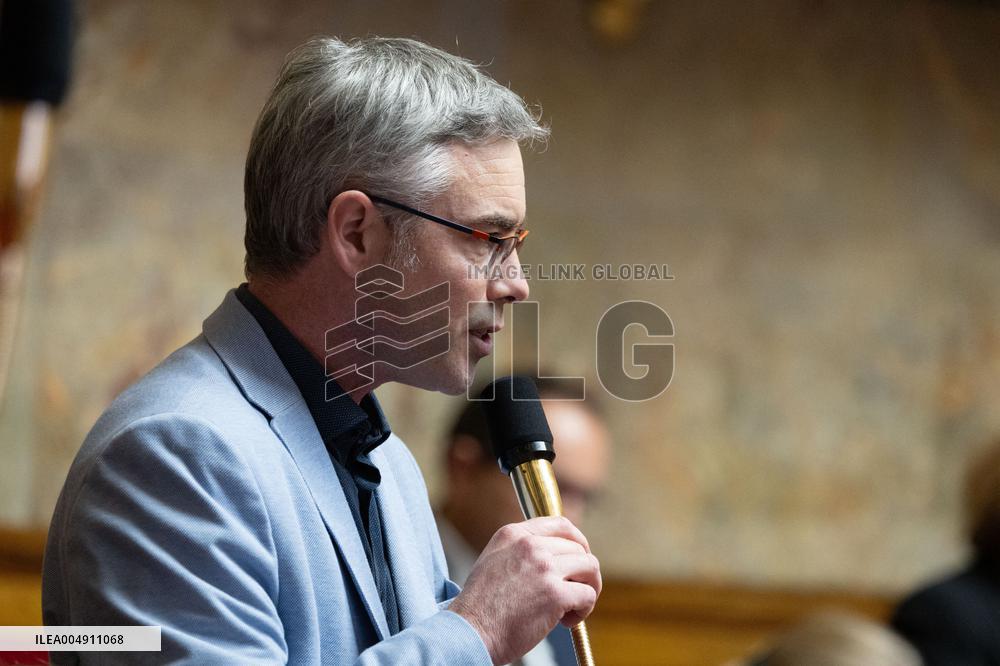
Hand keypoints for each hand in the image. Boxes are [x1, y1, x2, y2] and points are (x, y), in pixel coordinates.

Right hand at [449, 516, 600, 664]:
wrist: (469, 632)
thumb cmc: (480, 606)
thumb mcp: (493, 560)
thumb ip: (520, 550)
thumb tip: (553, 555)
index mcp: (513, 534)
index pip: (561, 524)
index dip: (578, 541)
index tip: (579, 558)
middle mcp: (530, 545)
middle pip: (578, 548)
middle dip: (583, 571)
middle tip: (573, 592)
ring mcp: (544, 567)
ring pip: (590, 567)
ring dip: (588, 588)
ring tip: (573, 607)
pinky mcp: (555, 594)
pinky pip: (588, 595)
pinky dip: (584, 610)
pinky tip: (566, 621)